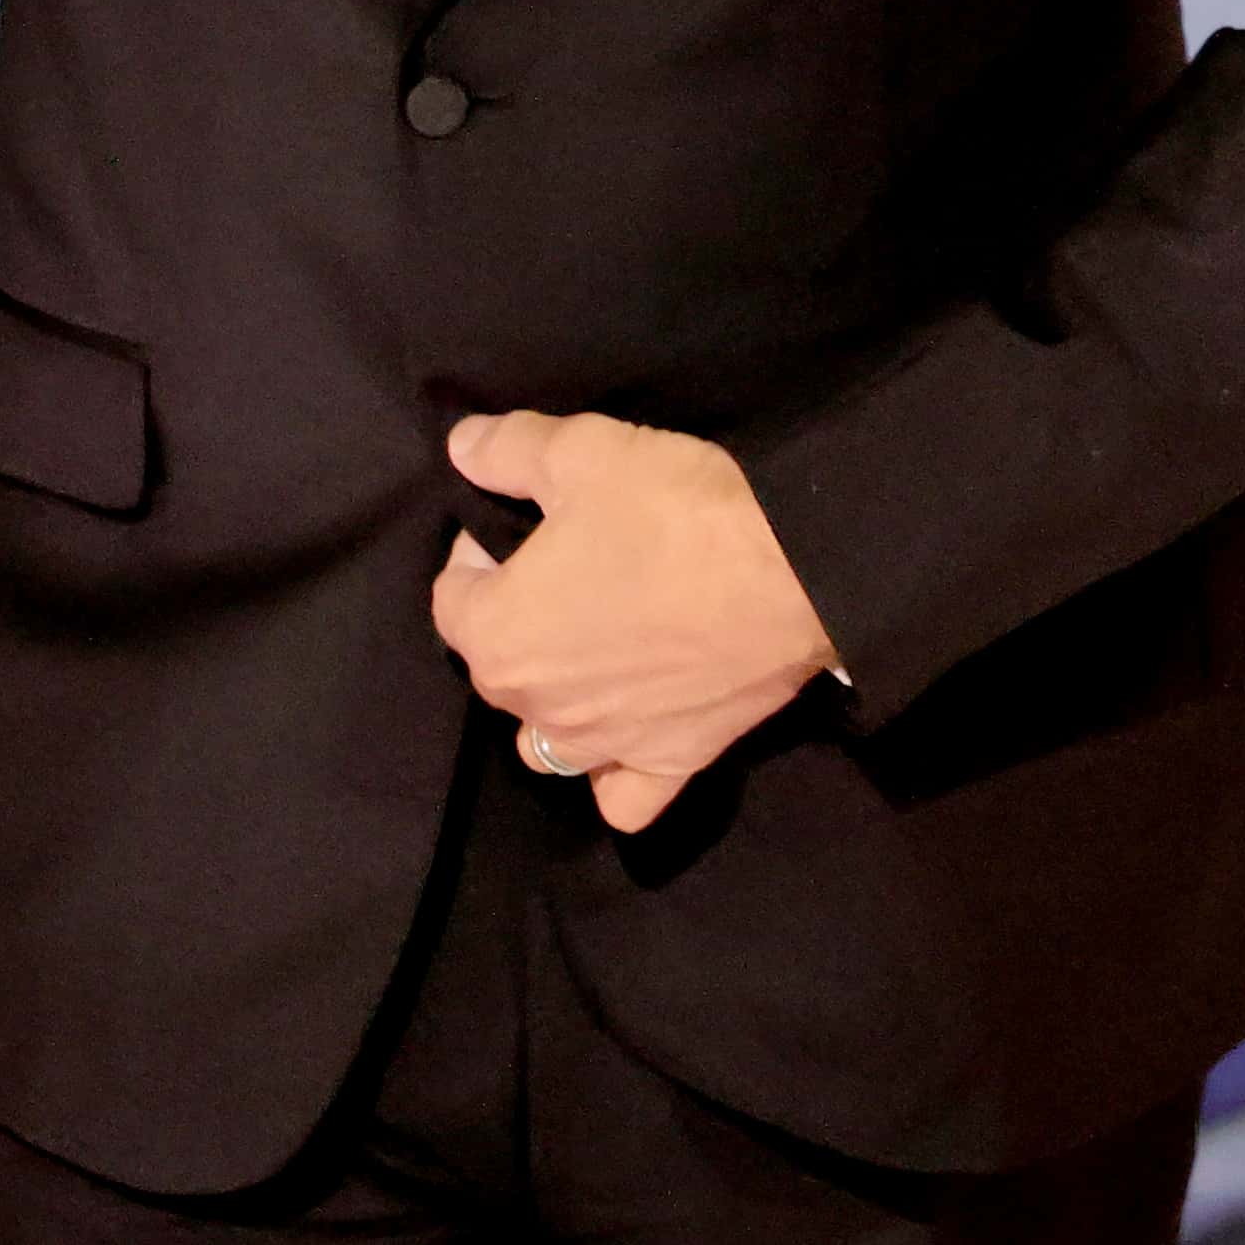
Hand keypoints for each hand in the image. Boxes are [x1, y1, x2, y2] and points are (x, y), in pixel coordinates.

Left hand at [429, 410, 839, 834]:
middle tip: (570, 566)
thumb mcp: (581, 451)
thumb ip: (506, 450)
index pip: (451, 597)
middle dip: (517, 618)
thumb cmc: (673, 512)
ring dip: (554, 702)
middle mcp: (539, 710)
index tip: (527, 519)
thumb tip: (462, 448)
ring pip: (547, 742)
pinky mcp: (672, 766)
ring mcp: (606, 747)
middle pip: (498, 667)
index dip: (480, 549)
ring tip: (594, 650)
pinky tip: (632, 730)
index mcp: (500, 637)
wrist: (793, 572)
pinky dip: (617, 771)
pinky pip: (623, 796)